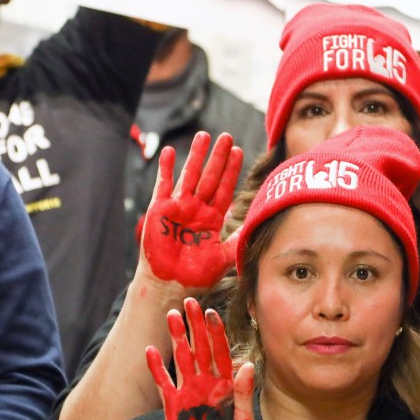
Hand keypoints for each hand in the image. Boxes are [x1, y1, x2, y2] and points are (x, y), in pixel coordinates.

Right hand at [140, 132, 243, 289]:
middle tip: (227, 136)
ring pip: (189, 175)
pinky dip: (166, 168)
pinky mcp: (159, 209)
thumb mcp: (223, 257)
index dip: (232, 170)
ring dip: (196, 155)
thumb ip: (238, 241)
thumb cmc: (197, 275)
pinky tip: (172, 151)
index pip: (225, 189)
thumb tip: (259, 228)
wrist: (170, 285)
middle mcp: (197, 209)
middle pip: (210, 177)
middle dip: (218, 157)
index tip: (240, 151)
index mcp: (212, 218)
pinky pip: (163, 184)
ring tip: (204, 135)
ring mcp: (178, 207)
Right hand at [146, 297, 254, 419]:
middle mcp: (206, 384)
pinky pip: (164, 384)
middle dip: (195, 326)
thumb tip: (247, 365)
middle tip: (190, 302)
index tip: (212, 313)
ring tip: (172, 315)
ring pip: (182, 359)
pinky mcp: (173, 407)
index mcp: (225, 386)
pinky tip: (150, 351)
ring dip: (177, 338)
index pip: (221, 353)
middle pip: (200, 349)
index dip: (216, 333)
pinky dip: (157, 368)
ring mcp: (189, 393)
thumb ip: (243, 394)